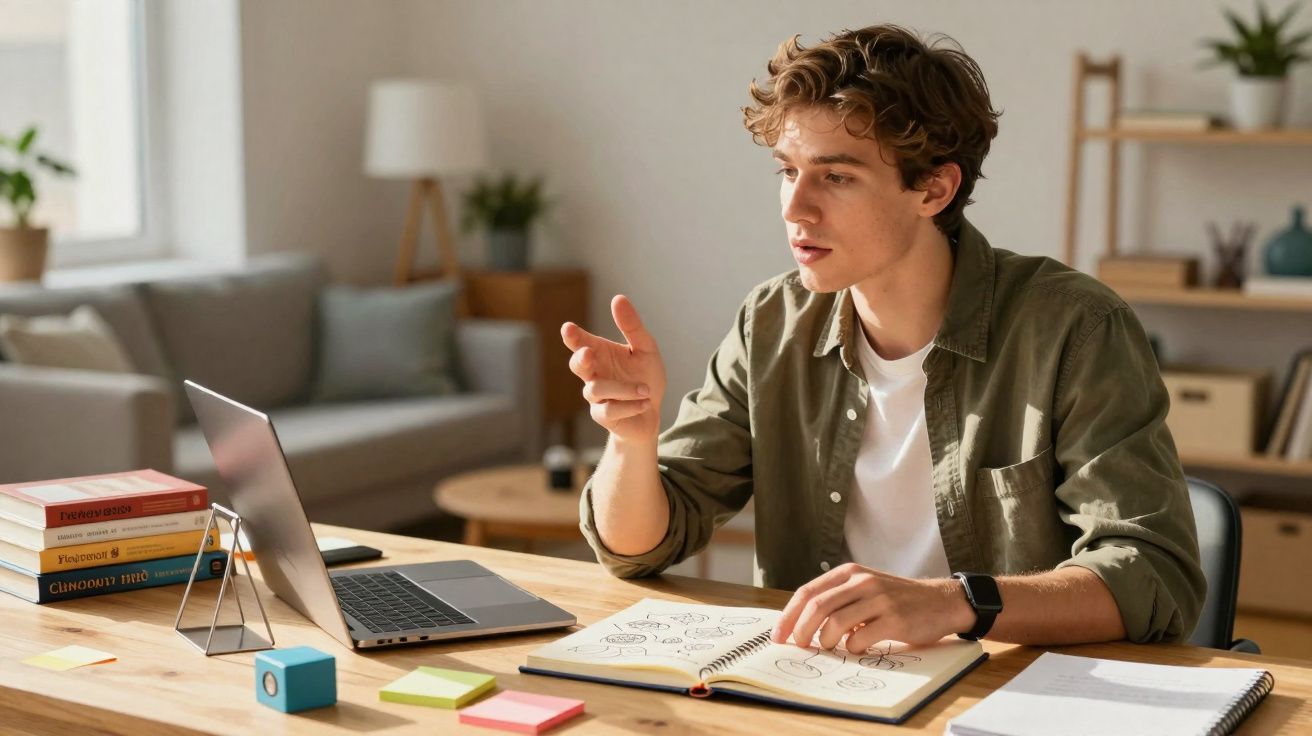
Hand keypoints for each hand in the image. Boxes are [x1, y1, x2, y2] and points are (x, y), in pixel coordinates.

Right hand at [561, 295, 666, 442]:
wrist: (652, 412)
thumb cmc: (645, 377)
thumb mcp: (645, 349)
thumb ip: (632, 327)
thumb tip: (618, 298)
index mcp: (600, 352)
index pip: (580, 342)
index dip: (572, 336)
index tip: (568, 328)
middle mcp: (594, 373)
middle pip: (577, 365)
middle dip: (580, 358)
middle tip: (588, 352)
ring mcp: (596, 396)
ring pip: (597, 389)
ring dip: (624, 389)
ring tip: (645, 390)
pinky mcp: (602, 415)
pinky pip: (609, 409)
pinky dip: (629, 405)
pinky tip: (645, 403)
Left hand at [771, 563, 975, 652]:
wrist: (940, 601)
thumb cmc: (897, 599)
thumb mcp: (865, 588)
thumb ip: (837, 599)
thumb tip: (800, 624)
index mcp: (849, 572)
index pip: (807, 592)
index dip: (788, 616)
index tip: (778, 636)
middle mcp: (862, 581)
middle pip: (816, 607)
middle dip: (800, 631)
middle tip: (799, 647)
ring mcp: (879, 599)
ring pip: (835, 623)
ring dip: (825, 642)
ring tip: (829, 648)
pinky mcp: (894, 619)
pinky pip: (860, 639)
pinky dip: (852, 649)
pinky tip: (857, 649)